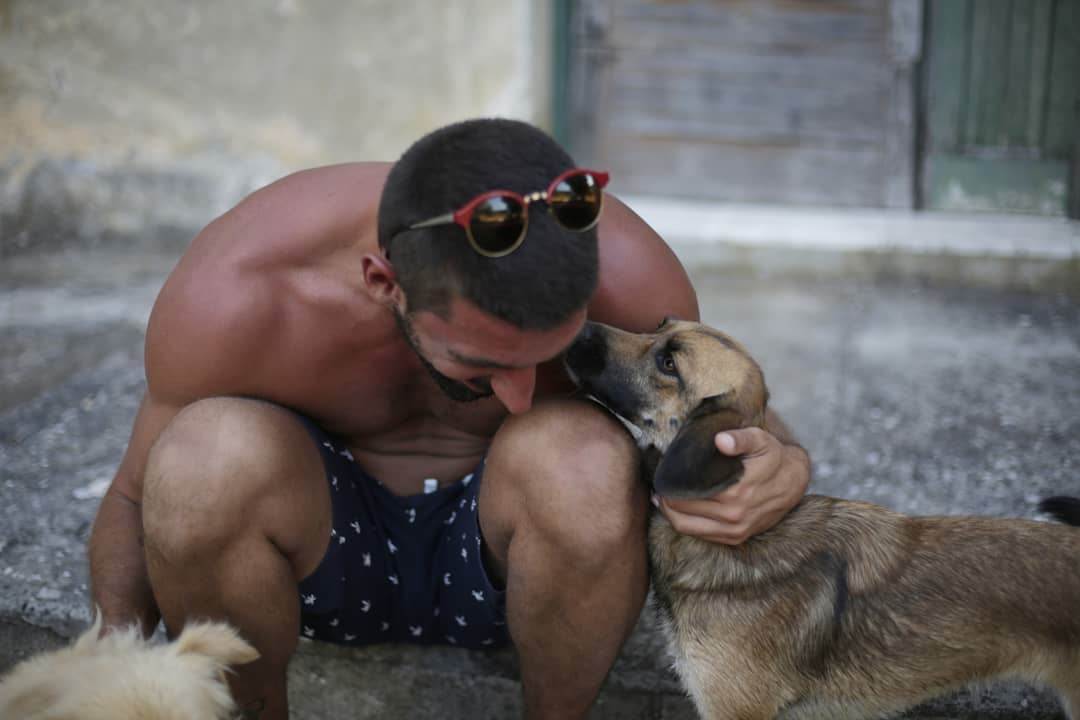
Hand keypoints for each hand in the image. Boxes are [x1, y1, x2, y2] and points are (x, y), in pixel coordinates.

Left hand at [654, 428, 808, 544]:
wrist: (794, 481)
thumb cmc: (772, 456)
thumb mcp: (760, 439)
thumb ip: (740, 439)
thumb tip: (720, 441)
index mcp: (735, 492)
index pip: (686, 495)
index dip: (669, 485)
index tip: (662, 475)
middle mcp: (734, 516)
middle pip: (681, 513)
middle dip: (666, 500)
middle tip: (660, 486)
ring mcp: (735, 530)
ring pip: (687, 528)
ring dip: (671, 515)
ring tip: (664, 499)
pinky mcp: (737, 538)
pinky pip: (701, 536)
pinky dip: (687, 525)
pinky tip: (680, 512)